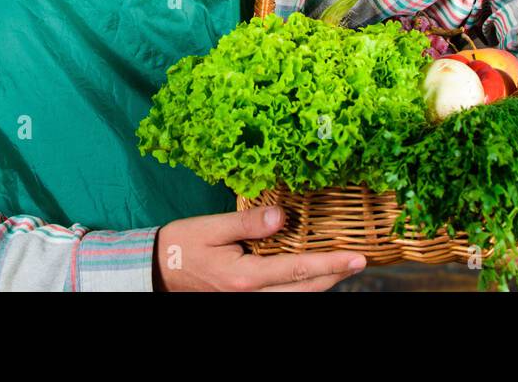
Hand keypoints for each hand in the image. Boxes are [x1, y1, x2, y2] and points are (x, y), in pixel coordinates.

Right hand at [153, 205, 367, 291]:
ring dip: (321, 281)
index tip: (358, 258)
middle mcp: (252, 296)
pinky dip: (301, 283)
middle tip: (360, 260)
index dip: (332, 264)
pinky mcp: (247, 298)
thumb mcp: (212, 228)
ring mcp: (250, 301)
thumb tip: (282, 216)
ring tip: (341, 264)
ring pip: (296, 295)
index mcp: (246, 277)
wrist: (157, 271)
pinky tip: (311, 269)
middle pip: (305, 289)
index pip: (299, 270)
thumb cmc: (182, 245)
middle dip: (335, 276)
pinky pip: (283, 293)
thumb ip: (249, 224)